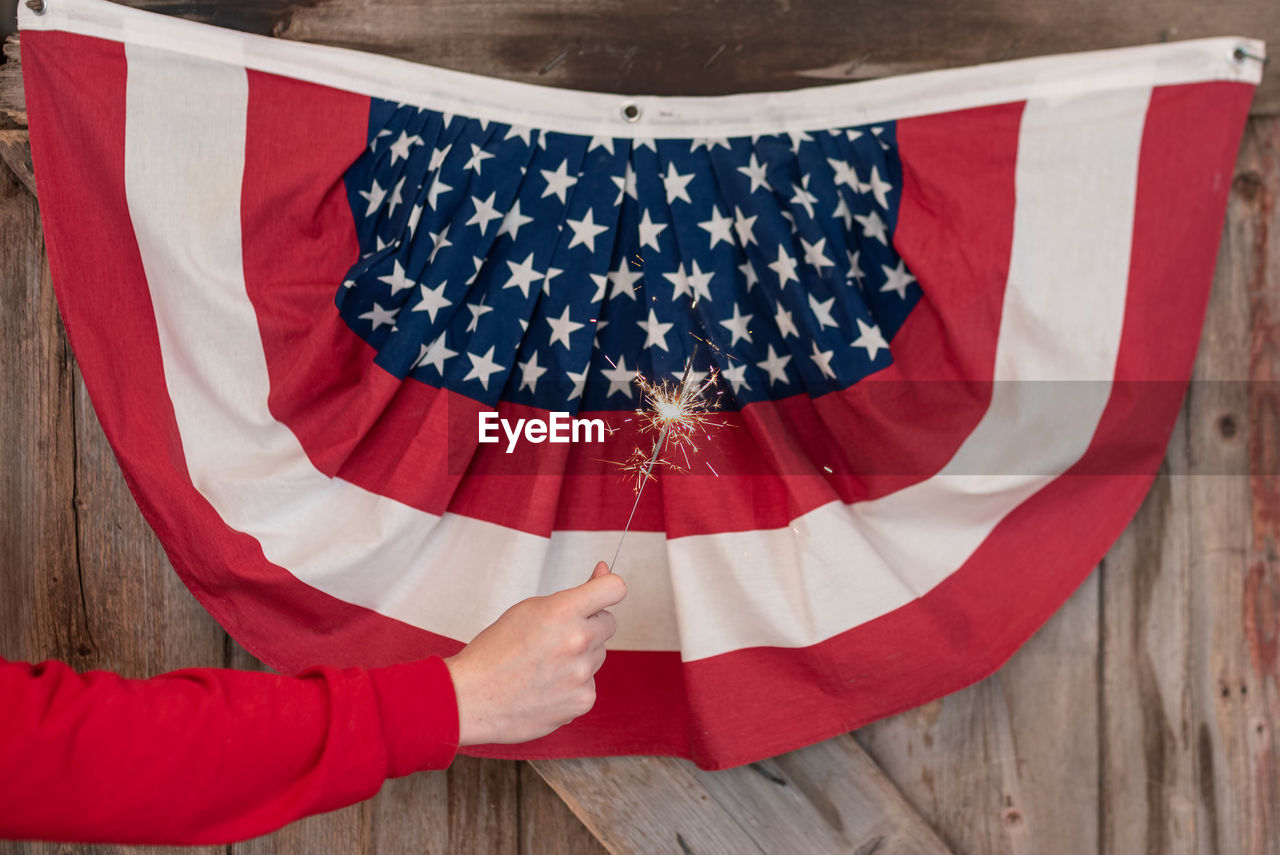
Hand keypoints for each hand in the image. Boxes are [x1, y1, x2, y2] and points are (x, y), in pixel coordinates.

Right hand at [443, 561, 625, 745]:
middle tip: (556, 636)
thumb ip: (572, 594)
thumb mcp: (529, 609)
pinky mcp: (583, 701)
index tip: (600, 592)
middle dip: (589, 625)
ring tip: (543, 666)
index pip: (615, 587)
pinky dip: (572, 685)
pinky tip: (545, 687)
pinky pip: (588, 684)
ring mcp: (582, 674)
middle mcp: (578, 641)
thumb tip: (603, 573)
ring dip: (580, 656)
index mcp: (562, 611)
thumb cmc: (494, 651)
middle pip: (608, 623)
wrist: (471, 698)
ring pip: (597, 655)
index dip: (608, 587)